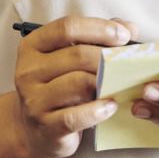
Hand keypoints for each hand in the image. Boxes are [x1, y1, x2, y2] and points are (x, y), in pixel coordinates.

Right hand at [13, 15, 137, 157]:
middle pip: (77, 55)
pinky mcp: (45, 126)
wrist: (34, 130)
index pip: (67, 27)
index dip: (99, 28)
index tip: (124, 35)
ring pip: (79, 83)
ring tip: (119, 84)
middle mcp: (28, 70)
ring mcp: (34, 99)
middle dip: (108, 57)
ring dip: (105, 83)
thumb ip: (98, 38)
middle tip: (128, 63)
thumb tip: (130, 28)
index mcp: (33, 45)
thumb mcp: (70, 58)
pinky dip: (98, 110)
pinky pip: (76, 116)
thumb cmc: (58, 86)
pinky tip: (111, 106)